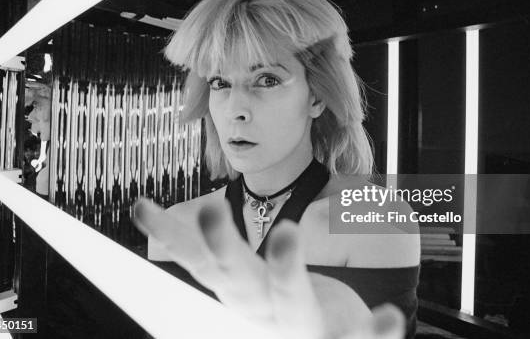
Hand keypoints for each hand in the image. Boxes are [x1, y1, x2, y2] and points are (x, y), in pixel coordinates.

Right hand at [133, 198, 404, 338]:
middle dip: (222, 244)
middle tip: (208, 206)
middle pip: (237, 277)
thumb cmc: (273, 303)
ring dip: (287, 270)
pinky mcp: (343, 337)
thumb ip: (195, 246)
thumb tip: (139, 208)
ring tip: (288, 230)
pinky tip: (390, 316)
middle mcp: (263, 308)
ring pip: (293, 301)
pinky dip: (376, 331)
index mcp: (239, 291)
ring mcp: (302, 324)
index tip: (140, 204)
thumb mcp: (232, 275)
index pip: (198, 261)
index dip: (170, 236)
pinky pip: (361, 338)